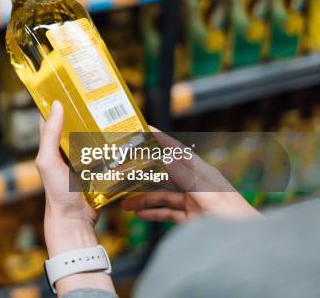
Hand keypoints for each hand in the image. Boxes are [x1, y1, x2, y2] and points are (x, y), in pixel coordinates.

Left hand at [36, 101, 114, 295]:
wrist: (75, 221)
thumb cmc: (57, 192)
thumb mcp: (48, 161)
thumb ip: (50, 135)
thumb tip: (57, 106)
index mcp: (53, 144)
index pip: (54, 116)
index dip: (60, 99)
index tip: (71, 83)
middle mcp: (68, 148)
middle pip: (78, 123)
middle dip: (89, 110)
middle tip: (101, 95)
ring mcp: (84, 158)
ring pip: (95, 136)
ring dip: (104, 126)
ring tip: (117, 110)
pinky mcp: (99, 168)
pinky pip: (108, 152)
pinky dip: (115, 144)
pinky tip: (125, 134)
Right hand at [121, 128, 260, 222]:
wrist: (247, 244)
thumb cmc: (236, 218)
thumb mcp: (209, 196)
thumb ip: (186, 177)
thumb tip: (167, 157)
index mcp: (203, 173)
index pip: (178, 151)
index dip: (162, 139)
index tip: (145, 129)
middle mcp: (196, 184)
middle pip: (165, 173)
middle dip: (145, 172)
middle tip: (125, 168)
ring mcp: (193, 201)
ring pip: (162, 196)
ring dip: (144, 199)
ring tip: (126, 204)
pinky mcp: (191, 218)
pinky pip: (167, 213)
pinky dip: (153, 213)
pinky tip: (140, 214)